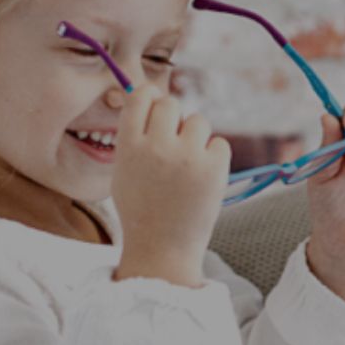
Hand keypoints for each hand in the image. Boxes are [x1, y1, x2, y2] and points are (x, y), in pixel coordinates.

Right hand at [108, 85, 232, 287]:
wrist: (162, 248)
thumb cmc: (142, 209)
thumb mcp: (124, 171)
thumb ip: (135, 137)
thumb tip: (149, 97)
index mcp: (129, 146)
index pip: (140, 97)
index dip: (151, 97)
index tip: (156, 107)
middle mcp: (156, 147)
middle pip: (171, 103)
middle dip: (175, 118)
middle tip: (175, 143)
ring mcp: (187, 157)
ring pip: (199, 121)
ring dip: (196, 138)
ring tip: (188, 166)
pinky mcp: (214, 168)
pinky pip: (220, 143)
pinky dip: (215, 157)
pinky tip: (203, 178)